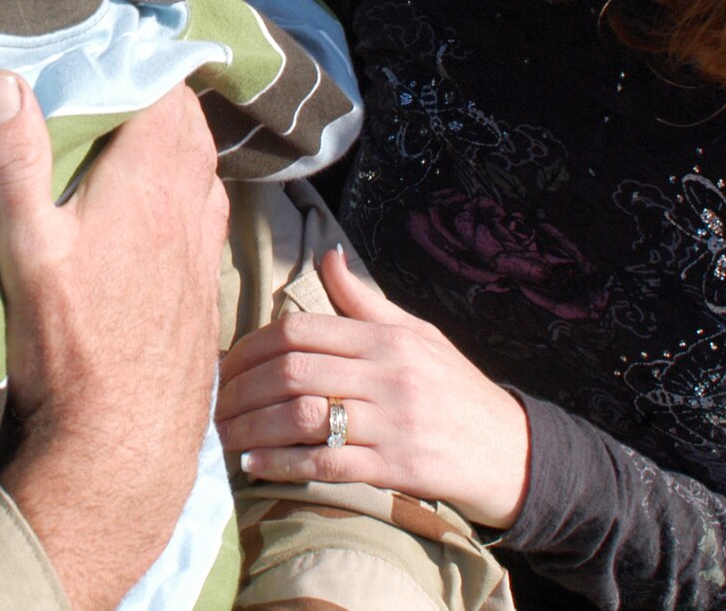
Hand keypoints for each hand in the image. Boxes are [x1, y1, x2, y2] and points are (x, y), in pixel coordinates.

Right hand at [0, 72, 227, 610]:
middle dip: (155, 98)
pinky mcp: (202, 289)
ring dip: (173, 146)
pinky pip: (204, 215)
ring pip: (201, 171)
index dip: (139, 60)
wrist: (124, 445)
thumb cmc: (73, 345)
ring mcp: (202, 250)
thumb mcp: (30, 247)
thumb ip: (18, 161)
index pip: (164, 90)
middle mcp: (190, 206)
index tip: (106, 45)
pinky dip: (182, 194)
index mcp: (152, 180)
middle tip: (111, 85)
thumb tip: (2, 80)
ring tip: (128, 141)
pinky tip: (151, 214)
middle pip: (187, 126)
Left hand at [216, 247, 529, 528]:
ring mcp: (393, 422)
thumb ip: (366, 302)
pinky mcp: (397, 468)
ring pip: (303, 417)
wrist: (512, 452)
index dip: (252, 347)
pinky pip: (327, 463)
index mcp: (387, 338)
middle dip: (241, 390)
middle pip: (293, 372)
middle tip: (213, 404)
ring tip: (223, 436)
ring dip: (252, 429)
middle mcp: (388, 374)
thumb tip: (327, 256)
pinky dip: (283, 465)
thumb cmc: (456, 389)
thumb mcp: (419, 334)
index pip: (302, 330)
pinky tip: (254, 467)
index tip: (225, 366)